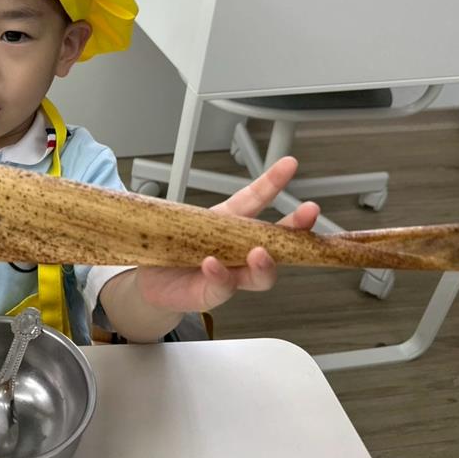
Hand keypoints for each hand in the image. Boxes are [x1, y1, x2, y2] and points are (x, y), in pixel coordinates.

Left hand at [135, 156, 319, 313]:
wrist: (150, 283)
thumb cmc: (172, 249)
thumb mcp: (182, 224)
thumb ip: (191, 218)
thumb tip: (187, 201)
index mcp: (231, 223)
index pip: (256, 199)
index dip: (273, 182)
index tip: (289, 164)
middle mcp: (238, 249)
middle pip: (276, 239)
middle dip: (296, 226)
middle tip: (307, 212)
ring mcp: (231, 272)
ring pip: (260, 272)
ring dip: (265, 262)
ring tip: (259, 252)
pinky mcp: (214, 293)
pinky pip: (223, 285)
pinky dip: (220, 274)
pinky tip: (212, 264)